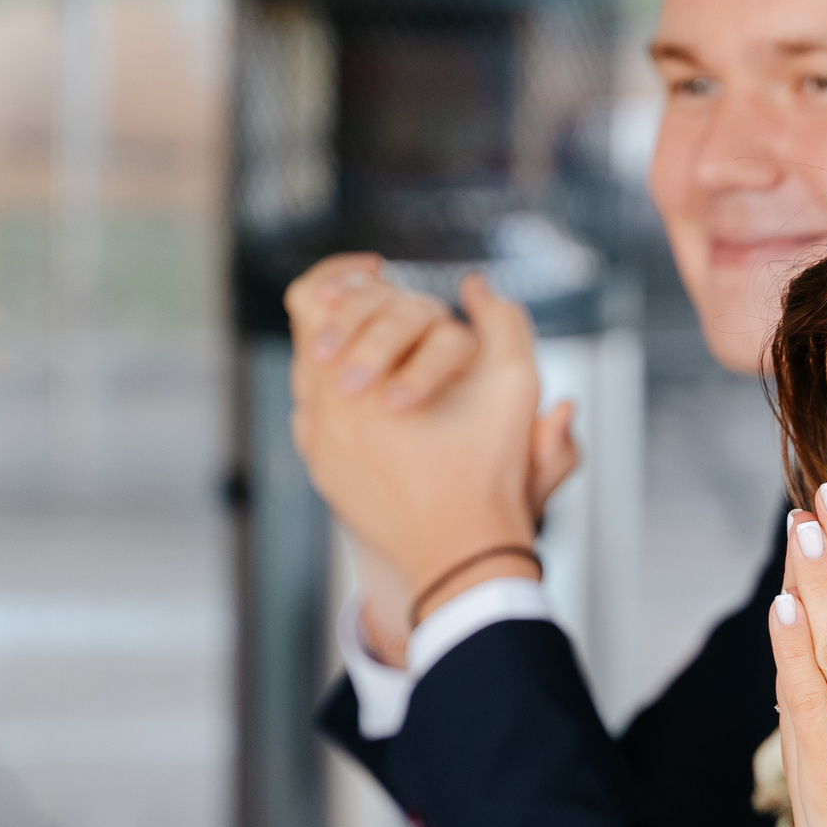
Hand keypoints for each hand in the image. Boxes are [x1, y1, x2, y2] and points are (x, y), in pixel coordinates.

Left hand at [285, 259, 577, 626]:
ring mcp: (315, 444)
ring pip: (311, 374)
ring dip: (348, 355)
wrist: (461, 555)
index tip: (379, 272)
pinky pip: (316, 417)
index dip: (345, 273)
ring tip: (393, 357)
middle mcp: (318, 409)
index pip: (316, 297)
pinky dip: (343, 399)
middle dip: (353, 314)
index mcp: (351, 380)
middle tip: (389, 311)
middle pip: (311, 331)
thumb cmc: (488, 471)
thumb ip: (502, 319)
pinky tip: (386, 402)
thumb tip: (477, 285)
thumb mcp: (514, 383)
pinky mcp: (323, 472)